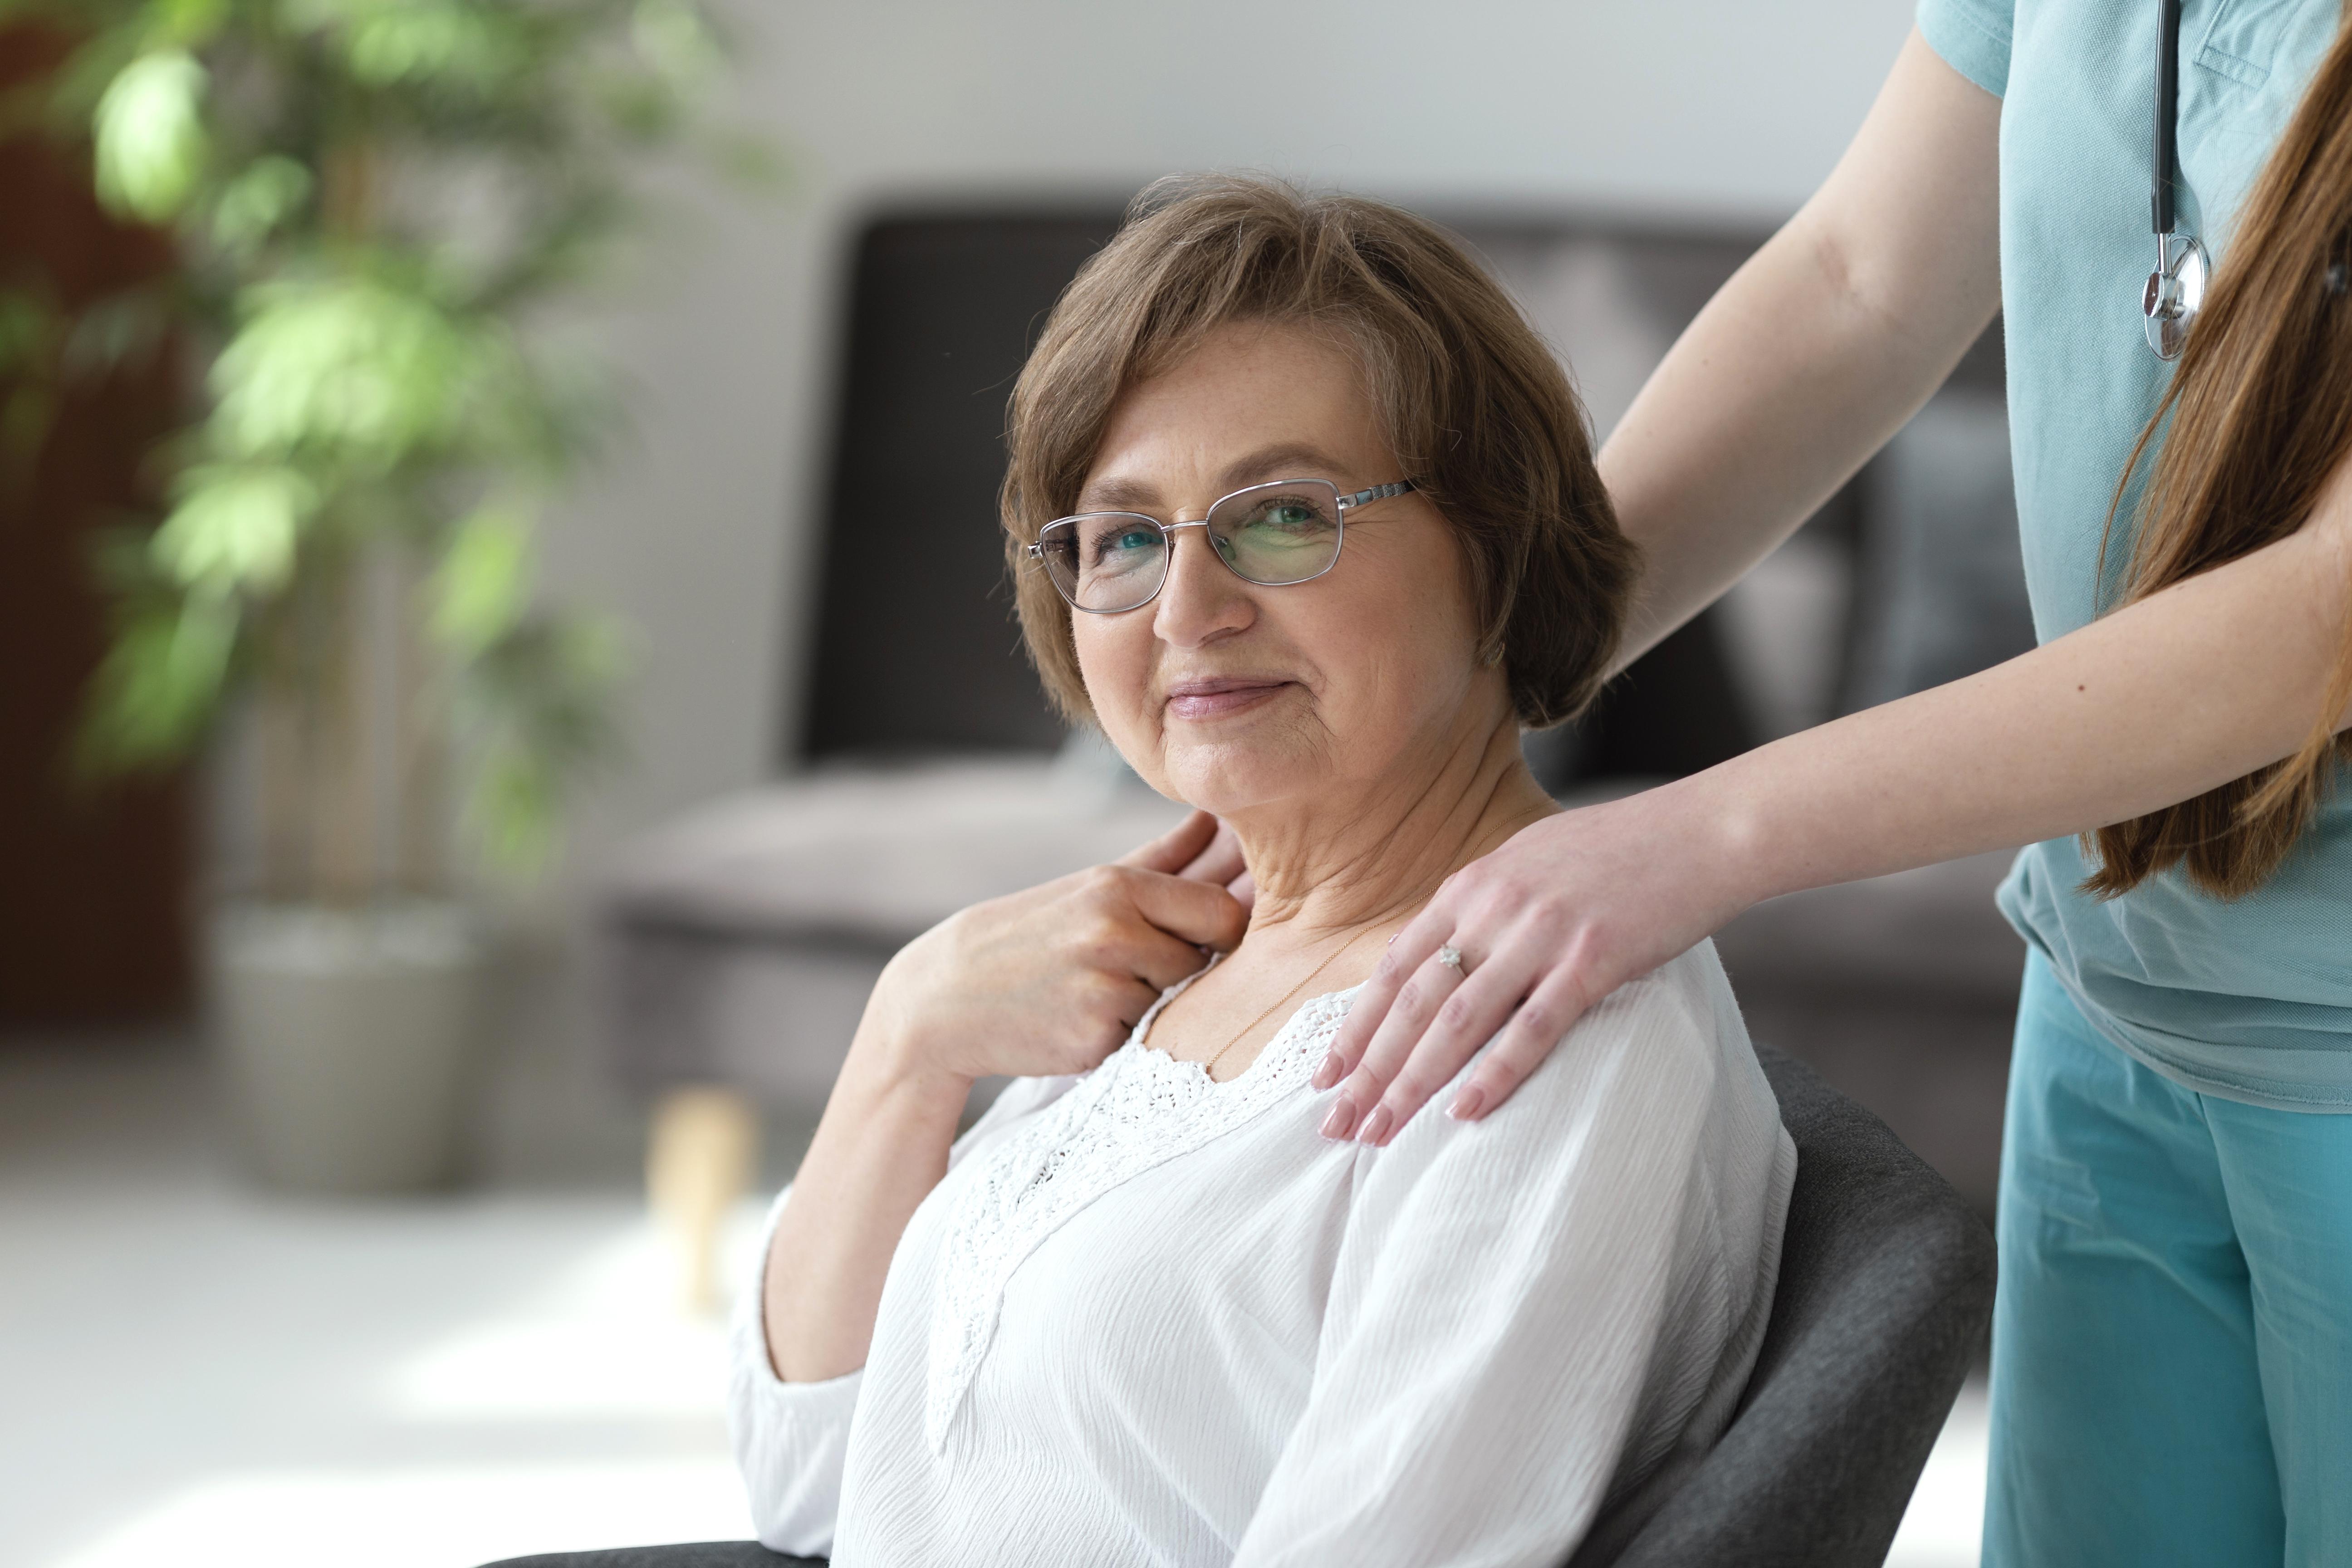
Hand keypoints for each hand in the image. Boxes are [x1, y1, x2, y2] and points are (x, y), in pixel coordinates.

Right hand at [857, 809, 1250, 1086]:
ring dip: (1148, 1003)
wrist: (946, 997)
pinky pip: (1145, 1040)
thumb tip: (1218, 818)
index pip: (1221, 911)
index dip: (1220, 928)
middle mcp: (1113, 934)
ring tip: (1091, 990)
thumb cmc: (1032, 936)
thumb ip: (1165, 856)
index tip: (1192, 935)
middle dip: (1178, 966)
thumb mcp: (1091, 887)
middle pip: (1205, 959)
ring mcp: (1104, 990)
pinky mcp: (1095, 1041)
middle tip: (1123, 965)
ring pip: (1176, 1002)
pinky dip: (1122, 1034)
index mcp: (1116, 887)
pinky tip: (1078, 1019)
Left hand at [1314, 779, 1757, 1142]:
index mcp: (1472, 886)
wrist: (1702, 831)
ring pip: (1459, 1021)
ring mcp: (1541, 934)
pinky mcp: (1593, 960)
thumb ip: (1481, 907)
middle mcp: (1494, 908)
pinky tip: (1463, 1112)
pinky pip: (1533, 1028)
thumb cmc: (1619, 850)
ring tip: (1381, 1131)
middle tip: (1338, 1124)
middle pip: (1415, 1003)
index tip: (1325, 1076)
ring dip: (1414, 1082)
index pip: (1396, 968)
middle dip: (1370, 1070)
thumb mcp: (1527, 862)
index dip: (1356, 1026)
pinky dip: (1495, 1073)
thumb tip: (1442, 956)